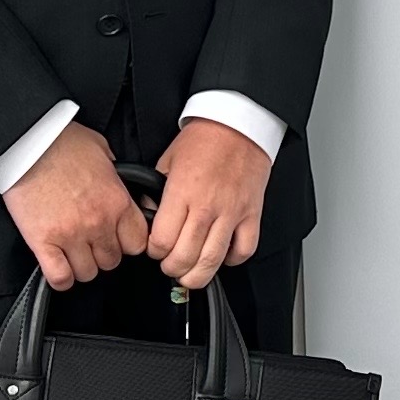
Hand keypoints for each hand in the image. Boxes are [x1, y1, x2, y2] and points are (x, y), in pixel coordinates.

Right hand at [1, 121, 144, 289]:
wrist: (26, 142)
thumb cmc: (61, 142)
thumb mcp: (103, 151)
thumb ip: (116, 176)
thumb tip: (121, 184)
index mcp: (117, 201)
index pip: (138, 243)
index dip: (128, 243)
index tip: (118, 239)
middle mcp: (98, 222)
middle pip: (112, 261)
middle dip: (103, 254)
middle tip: (91, 243)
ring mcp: (70, 235)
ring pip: (88, 273)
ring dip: (81, 266)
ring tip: (72, 252)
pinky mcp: (43, 242)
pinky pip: (60, 277)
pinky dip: (61, 278)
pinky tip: (58, 266)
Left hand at [147, 116, 271, 289]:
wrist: (238, 124)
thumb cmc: (204, 140)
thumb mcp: (166, 161)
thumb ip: (155, 191)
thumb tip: (147, 214)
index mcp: (181, 192)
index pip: (161, 241)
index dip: (153, 252)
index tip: (155, 250)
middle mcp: (206, 206)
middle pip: (184, 257)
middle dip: (172, 269)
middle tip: (170, 266)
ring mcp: (231, 212)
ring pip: (213, 260)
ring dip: (198, 275)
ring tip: (191, 274)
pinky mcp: (251, 214)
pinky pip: (244, 249)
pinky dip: (232, 260)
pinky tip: (222, 256)